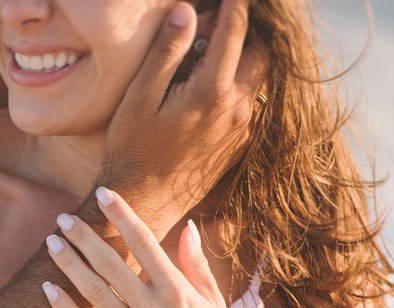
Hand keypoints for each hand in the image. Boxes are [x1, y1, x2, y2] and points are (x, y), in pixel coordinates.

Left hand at [42, 187, 253, 307]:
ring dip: (70, 265)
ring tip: (52, 244)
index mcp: (178, 291)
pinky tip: (49, 289)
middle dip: (84, 237)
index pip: (144, 243)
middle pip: (111, 264)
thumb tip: (188, 227)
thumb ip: (196, 265)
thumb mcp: (214, 304)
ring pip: (94, 292)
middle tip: (63, 218)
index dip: (122, 215)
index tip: (103, 195)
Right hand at [99, 0, 265, 237]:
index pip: (236, 32)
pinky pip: (252, 103)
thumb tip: (187, 10)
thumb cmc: (133, 148)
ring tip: (214, 53)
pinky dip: (241, 85)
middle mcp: (237, 109)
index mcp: (212, 92)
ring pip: (259, 78)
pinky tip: (213, 88)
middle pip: (260, 52)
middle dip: (246, 31)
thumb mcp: (140, 96)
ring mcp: (243, 129)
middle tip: (220, 22)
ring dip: (244, 59)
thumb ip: (167, 52)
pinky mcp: (240, 145)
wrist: (144, 202)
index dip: (236, 5)